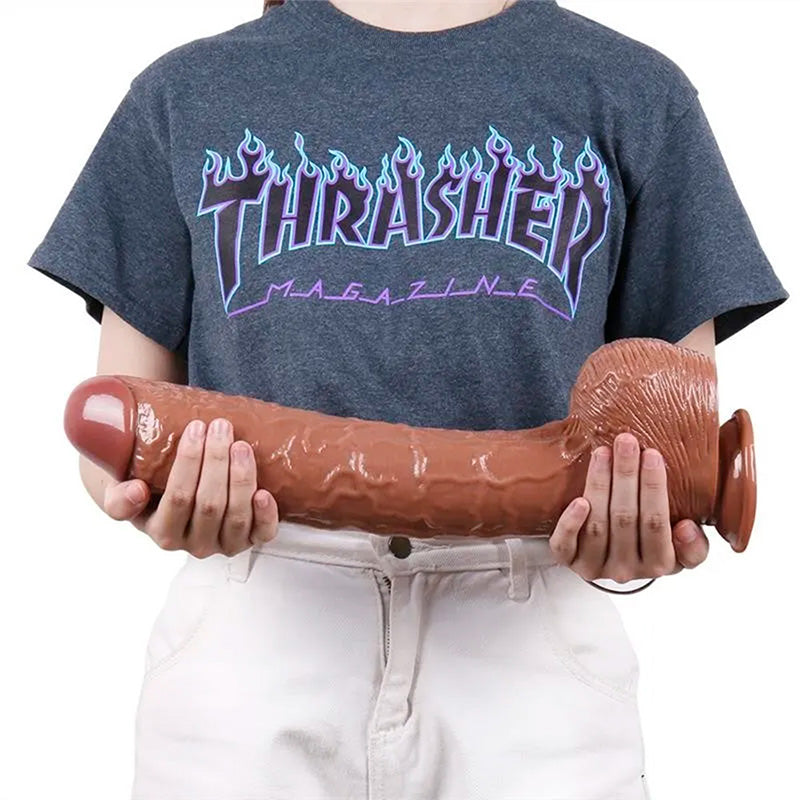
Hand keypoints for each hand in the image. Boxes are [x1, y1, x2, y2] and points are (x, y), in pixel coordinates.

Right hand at [102, 418, 278, 556]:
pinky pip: (263, 534)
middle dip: (217, 461)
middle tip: (220, 427)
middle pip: (210, 504)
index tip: (196, 428)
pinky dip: (266, 515)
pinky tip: (265, 492)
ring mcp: (224, 544)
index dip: (188, 463)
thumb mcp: (121, 495)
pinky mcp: (250, 540)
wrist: (172, 503)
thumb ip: (118, 498)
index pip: (177, 499)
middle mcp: (194, 544)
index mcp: (163, 534)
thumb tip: (135, 490)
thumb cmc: (148, 492)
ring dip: (241, 478)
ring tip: (240, 445)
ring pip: (236, 515)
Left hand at [549, 433, 709, 582]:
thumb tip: (687, 527)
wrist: (608, 556)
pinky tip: (578, 501)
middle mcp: (626, 569)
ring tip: (604, 453)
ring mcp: (595, 566)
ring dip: (600, 485)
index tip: (652, 454)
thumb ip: (693, 546)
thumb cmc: (646, 541)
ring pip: (597, 525)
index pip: (657, 524)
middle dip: (626, 475)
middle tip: (626, 442)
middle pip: (625, 518)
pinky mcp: (569, 561)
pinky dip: (571, 523)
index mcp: (659, 564)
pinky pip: (565, 545)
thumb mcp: (681, 548)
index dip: (654, 489)